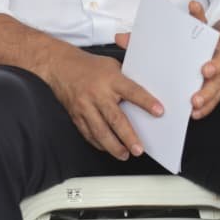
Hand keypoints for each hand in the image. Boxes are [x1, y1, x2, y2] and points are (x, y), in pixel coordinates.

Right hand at [46, 45, 161, 160]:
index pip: (132, 91)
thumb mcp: (112, 65)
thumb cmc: (88, 66)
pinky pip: (88, 134)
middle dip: (128, 136)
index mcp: (110, 79)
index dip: (146, 102)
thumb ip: (126, 81)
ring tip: (124, 154)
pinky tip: (108, 148)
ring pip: (100, 131)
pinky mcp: (76, 115)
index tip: (159, 111)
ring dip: (113, 146)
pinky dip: (99, 144)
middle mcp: (97, 94)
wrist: (60, 65)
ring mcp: (85, 106)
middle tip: (138, 149)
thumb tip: (144, 97)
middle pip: (115, 118)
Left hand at [187, 2, 219, 119]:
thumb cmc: (212, 41)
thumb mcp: (205, 28)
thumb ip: (198, 18)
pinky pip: (213, 103)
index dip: (213, 66)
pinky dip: (205, 110)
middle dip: (206, 92)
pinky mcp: (218, 91)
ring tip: (192, 111)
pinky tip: (194, 116)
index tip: (204, 70)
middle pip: (217, 83)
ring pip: (215, 95)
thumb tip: (192, 4)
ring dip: (205, 103)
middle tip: (194, 99)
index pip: (219, 60)